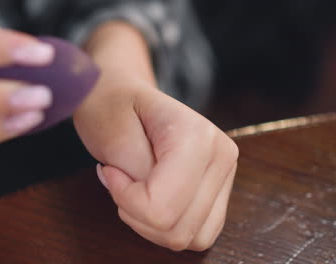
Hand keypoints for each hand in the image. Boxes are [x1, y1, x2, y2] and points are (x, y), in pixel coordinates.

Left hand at [74, 72, 237, 250]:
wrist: (124, 96)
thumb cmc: (113, 108)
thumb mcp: (110, 133)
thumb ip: (134, 171)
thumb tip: (153, 204)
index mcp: (198, 136)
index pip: (162, 207)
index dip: (125, 199)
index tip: (110, 171)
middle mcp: (222, 156)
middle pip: (177, 229)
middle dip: (136, 213)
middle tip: (120, 179)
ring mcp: (225, 175)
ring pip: (188, 237)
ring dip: (150, 224)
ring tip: (134, 188)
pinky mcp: (219, 192)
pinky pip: (195, 234)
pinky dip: (166, 226)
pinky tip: (150, 198)